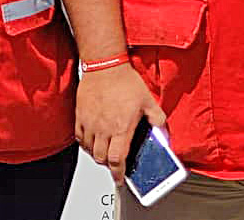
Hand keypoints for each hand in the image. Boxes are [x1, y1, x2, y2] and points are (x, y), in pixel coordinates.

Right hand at [75, 64, 165, 184]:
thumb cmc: (125, 81)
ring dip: (97, 155)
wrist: (105, 65)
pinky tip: (92, 140)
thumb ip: (158, 121)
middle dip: (109, 165)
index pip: (118, 160)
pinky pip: (79, 138)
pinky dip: (86, 144)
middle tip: (114, 163)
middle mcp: (104, 128)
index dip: (119, 173)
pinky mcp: (80, 116)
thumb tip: (163, 135)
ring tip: (105, 152)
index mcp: (121, 128)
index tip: (120, 178)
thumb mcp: (149, 101)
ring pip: (90, 150)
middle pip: (102, 159)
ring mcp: (90, 123)